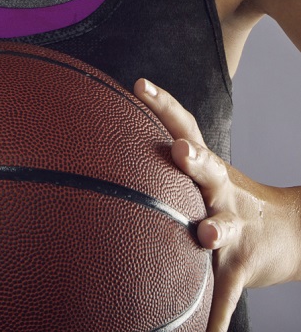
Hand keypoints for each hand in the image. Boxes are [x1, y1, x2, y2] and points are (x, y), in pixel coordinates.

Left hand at [134, 78, 300, 331]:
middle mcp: (221, 192)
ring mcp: (234, 229)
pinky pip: (225, 294)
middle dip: (197, 160)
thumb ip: (164, 160)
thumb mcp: (204, 176)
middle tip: (182, 152)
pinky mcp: (240, 267)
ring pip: (223, 228)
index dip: (164, 104)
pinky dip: (215, 317)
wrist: (292, 232)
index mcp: (207, 169)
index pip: (186, 127)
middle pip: (209, 171)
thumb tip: (110, 136)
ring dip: (214, 231)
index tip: (139, 84)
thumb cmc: (228, 199)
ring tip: (205, 236)